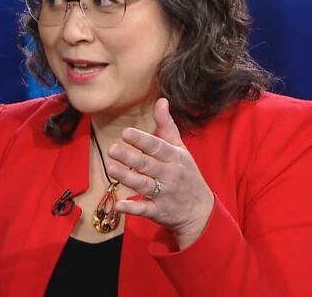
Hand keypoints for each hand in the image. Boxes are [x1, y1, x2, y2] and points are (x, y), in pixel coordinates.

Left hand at [107, 98, 214, 248]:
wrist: (200, 211)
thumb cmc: (187, 174)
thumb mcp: (180, 149)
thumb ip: (167, 126)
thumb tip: (161, 101)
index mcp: (174, 158)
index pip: (157, 146)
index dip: (141, 140)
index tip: (125, 132)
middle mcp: (170, 175)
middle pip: (148, 165)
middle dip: (130, 157)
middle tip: (112, 149)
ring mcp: (164, 194)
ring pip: (144, 185)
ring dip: (127, 178)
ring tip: (111, 169)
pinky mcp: (159, 211)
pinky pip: (144, 209)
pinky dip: (132, 208)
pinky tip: (118, 204)